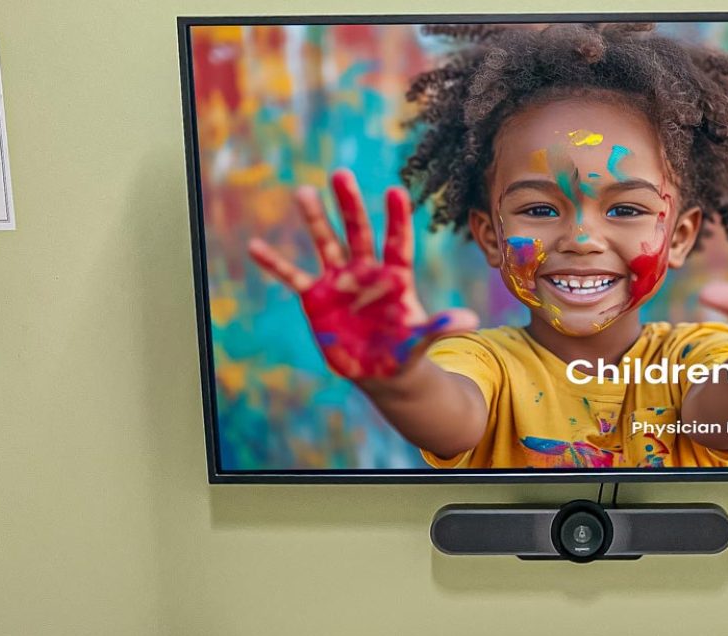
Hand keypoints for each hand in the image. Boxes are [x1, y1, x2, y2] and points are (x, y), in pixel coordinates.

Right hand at [248, 169, 478, 381]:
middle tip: (340, 174)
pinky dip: (275, 263)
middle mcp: (366, 271)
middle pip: (358, 232)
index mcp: (395, 277)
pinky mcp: (316, 297)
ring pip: (326, 243)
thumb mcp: (422, 341)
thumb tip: (472, 322)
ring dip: (315, 220)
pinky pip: (292, 277)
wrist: (380, 370)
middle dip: (349, 205)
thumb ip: (442, 326)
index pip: (398, 242)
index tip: (395, 191)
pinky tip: (255, 246)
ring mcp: (339, 281)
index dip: (397, 219)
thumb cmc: (405, 351)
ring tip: (304, 192)